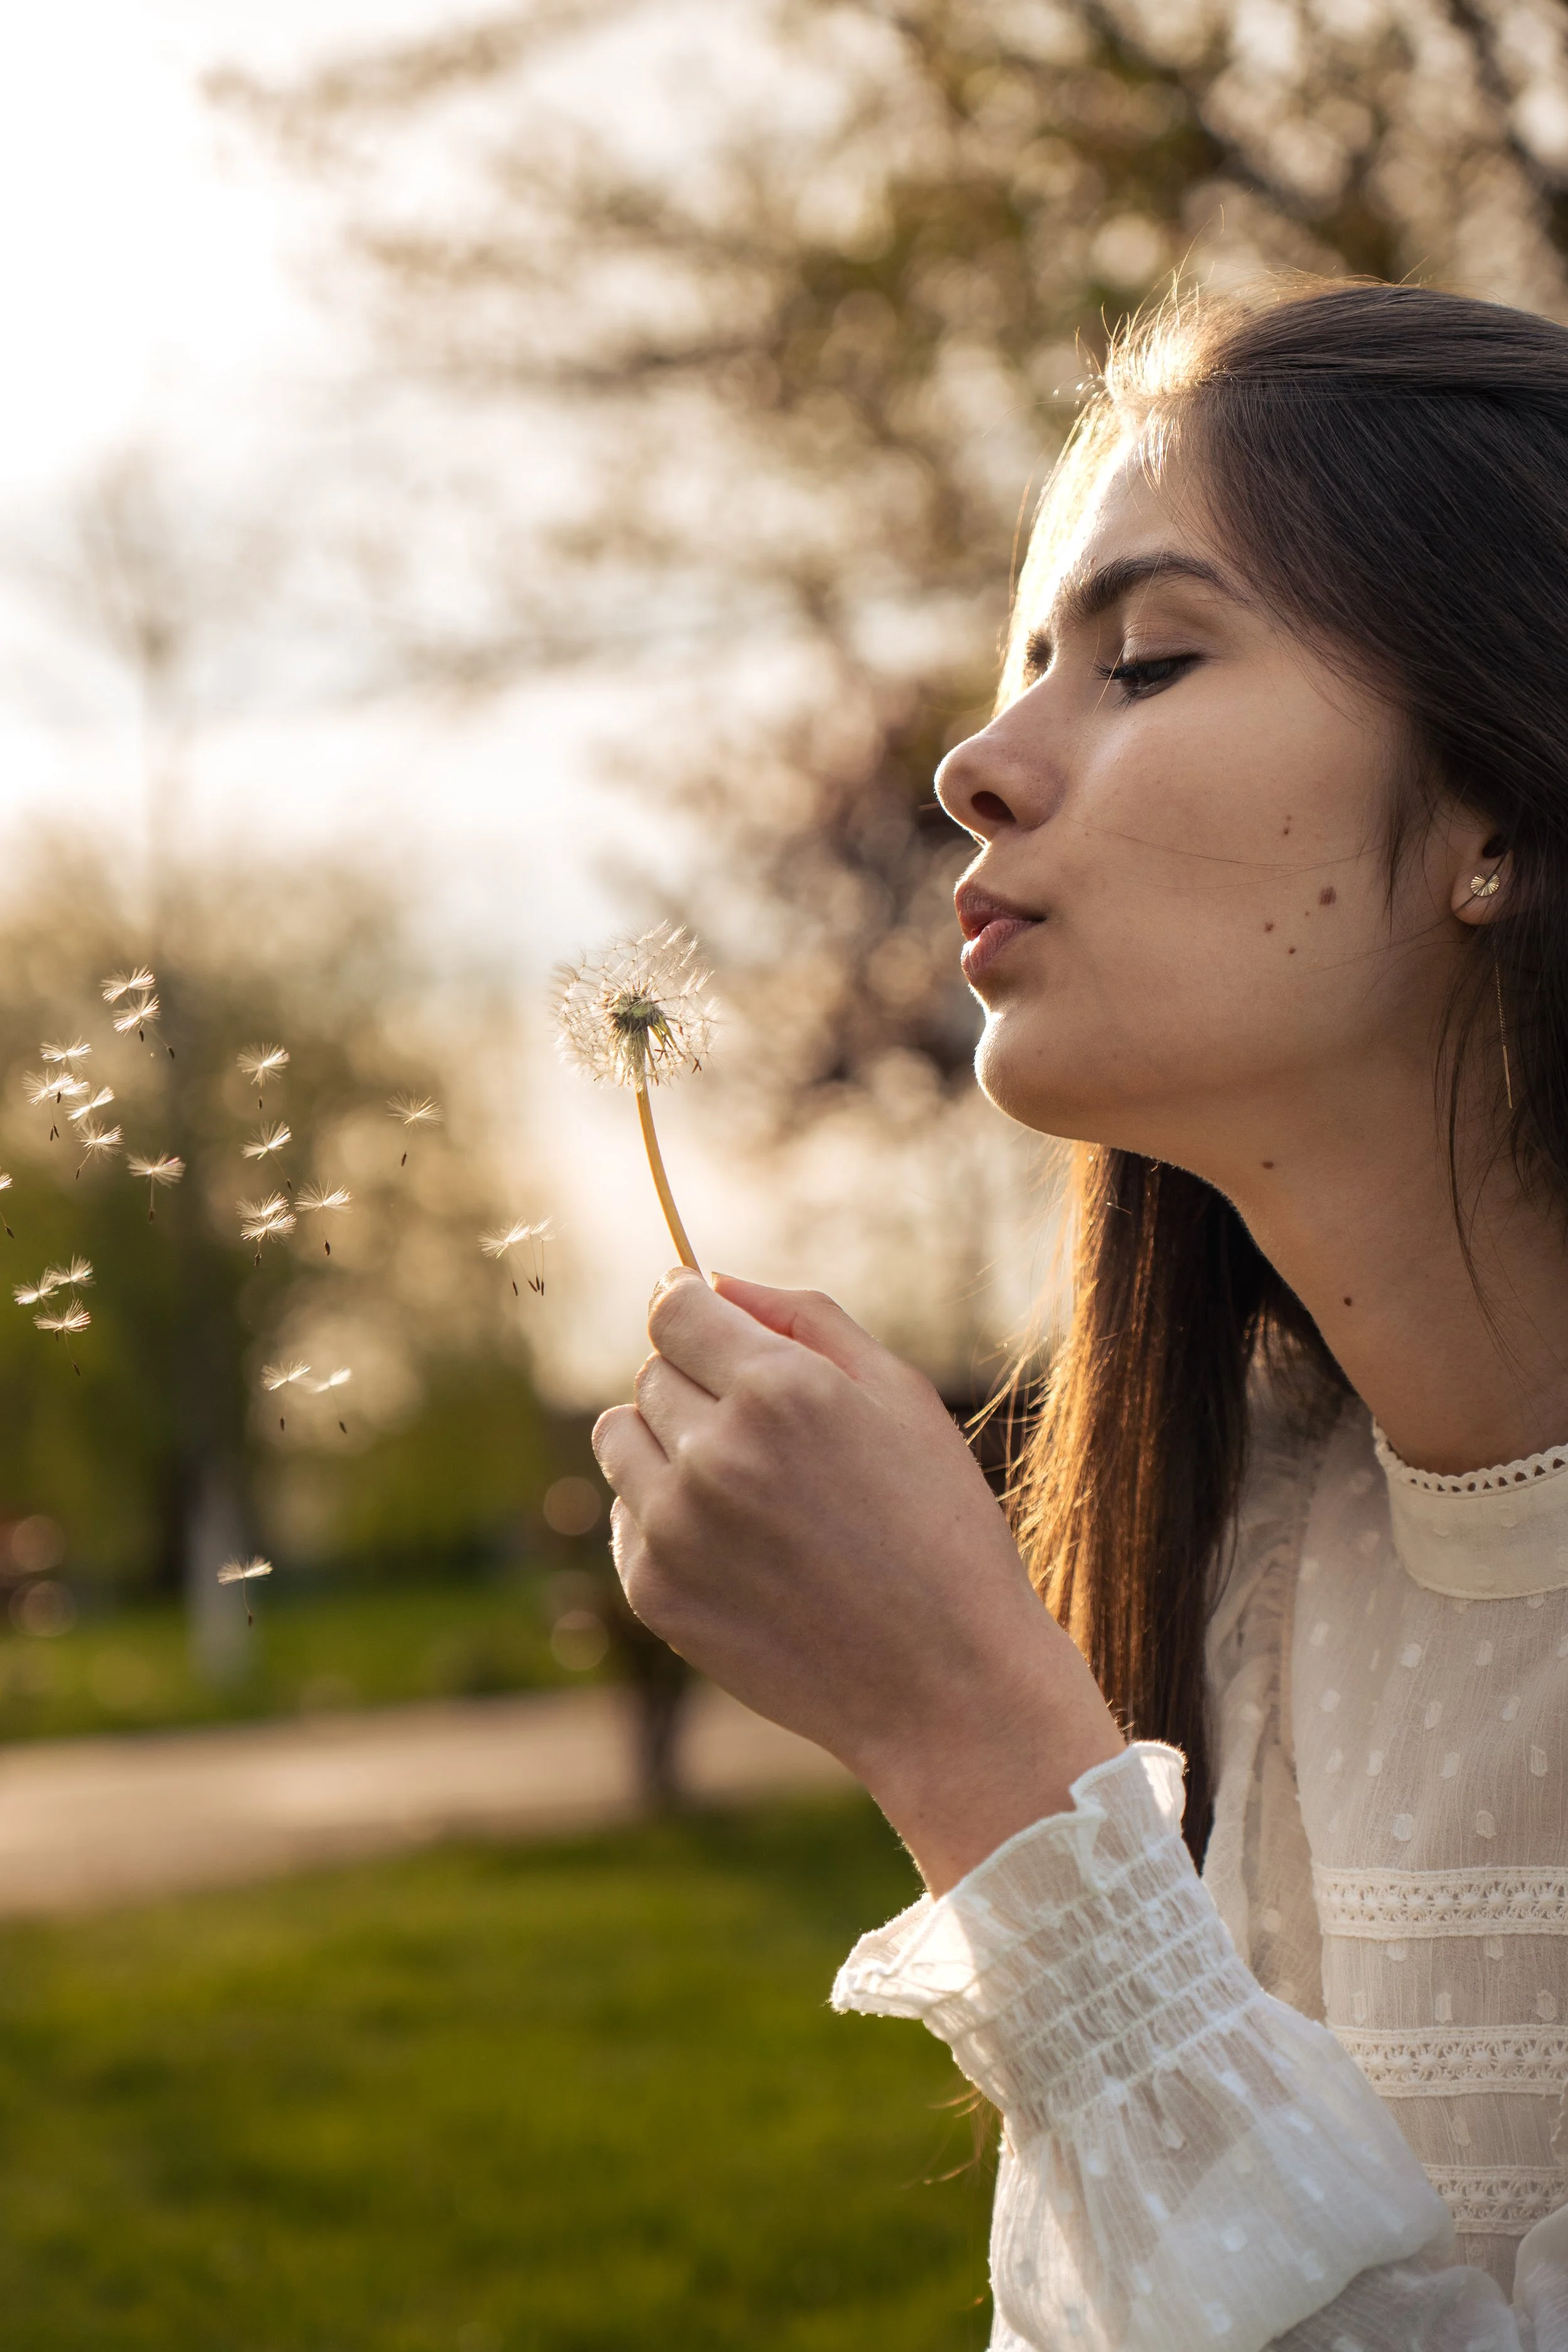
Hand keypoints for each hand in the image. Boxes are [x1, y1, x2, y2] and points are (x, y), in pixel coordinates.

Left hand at [592, 1269, 1122, 1893]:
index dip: (688, 1306)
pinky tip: (738, 1547)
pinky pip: (625, 1514)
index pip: (673, 1307)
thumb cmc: (938, 1528)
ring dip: (666, 1442)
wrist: (944, 1684)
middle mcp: (714, 1452)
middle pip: (651, 1372)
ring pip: (620, 1437)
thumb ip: (804, 1318)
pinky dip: (665, 1515)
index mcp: (780, 1389)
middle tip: (769, 1433)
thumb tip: (715, 1280)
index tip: (705, 1321)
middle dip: (698, 1382)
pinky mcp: (654, 1592)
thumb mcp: (899, 1396)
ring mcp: (676, 1527)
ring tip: (743, 1484)